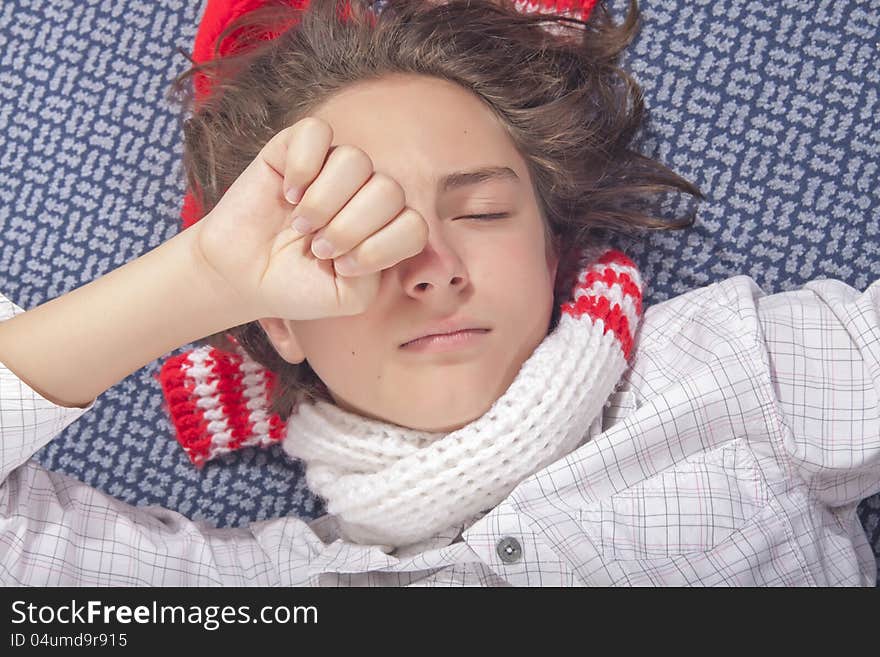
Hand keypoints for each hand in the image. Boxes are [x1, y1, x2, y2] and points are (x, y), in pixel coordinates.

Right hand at [192, 116, 427, 320]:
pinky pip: (316, 132)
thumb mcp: (348, 298)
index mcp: (386, 227)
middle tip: (318, 249)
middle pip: (389, 191)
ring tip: (301, 225)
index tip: (345, 268)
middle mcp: (366, 192)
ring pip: (355, 160)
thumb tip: (371, 233)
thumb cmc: (297, 286)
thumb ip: (377, 274)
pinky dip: (303, 166)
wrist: (242, 277)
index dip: (382, 249)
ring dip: (325, 201)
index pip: (414, 225)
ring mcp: (332, 167)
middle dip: (350, 228)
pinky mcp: (295, 147)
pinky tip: (288, 193)